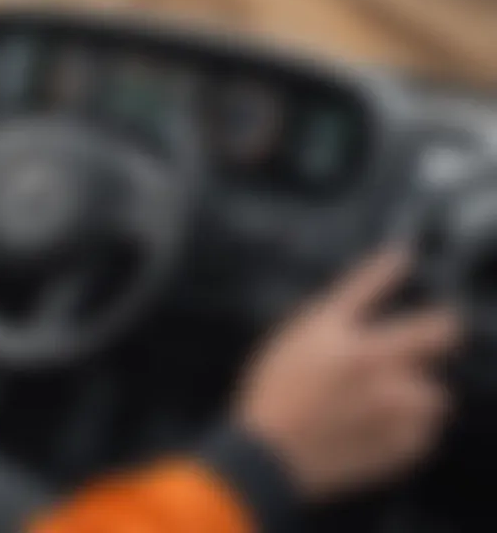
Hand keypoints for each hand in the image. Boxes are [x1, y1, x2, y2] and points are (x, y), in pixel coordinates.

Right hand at [235, 249, 460, 500]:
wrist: (268, 454)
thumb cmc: (271, 396)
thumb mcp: (288, 346)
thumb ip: (331, 330)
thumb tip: (370, 327)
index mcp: (331, 330)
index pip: (367, 285)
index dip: (389, 267)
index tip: (404, 256)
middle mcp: (367, 359)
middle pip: (434, 332)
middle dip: (442, 328)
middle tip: (443, 329)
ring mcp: (387, 402)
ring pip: (433, 392)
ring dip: (417, 392)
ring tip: (388, 401)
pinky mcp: (398, 441)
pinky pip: (424, 431)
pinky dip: (410, 429)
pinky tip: (380, 428)